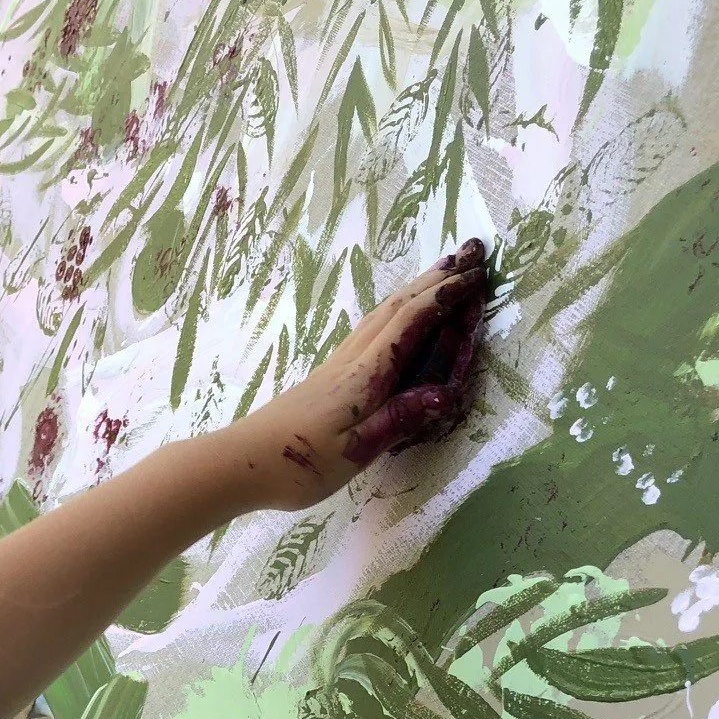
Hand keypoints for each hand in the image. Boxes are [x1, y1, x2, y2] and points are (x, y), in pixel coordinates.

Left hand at [238, 239, 488, 511]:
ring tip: (442, 271)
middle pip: (398, 306)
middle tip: (471, 252)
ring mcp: (337, 365)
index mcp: (365, 376)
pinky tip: (396, 313)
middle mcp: (353, 361)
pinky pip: (370, 328)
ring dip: (416, 288)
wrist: (241, 463)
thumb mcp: (355, 452)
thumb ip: (398, 420)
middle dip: (437, 278)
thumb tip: (445, 394)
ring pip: (382, 313)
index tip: (478, 274)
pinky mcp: (327, 375)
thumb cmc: (298, 465)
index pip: (411, 323)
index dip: (446, 297)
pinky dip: (395, 309)